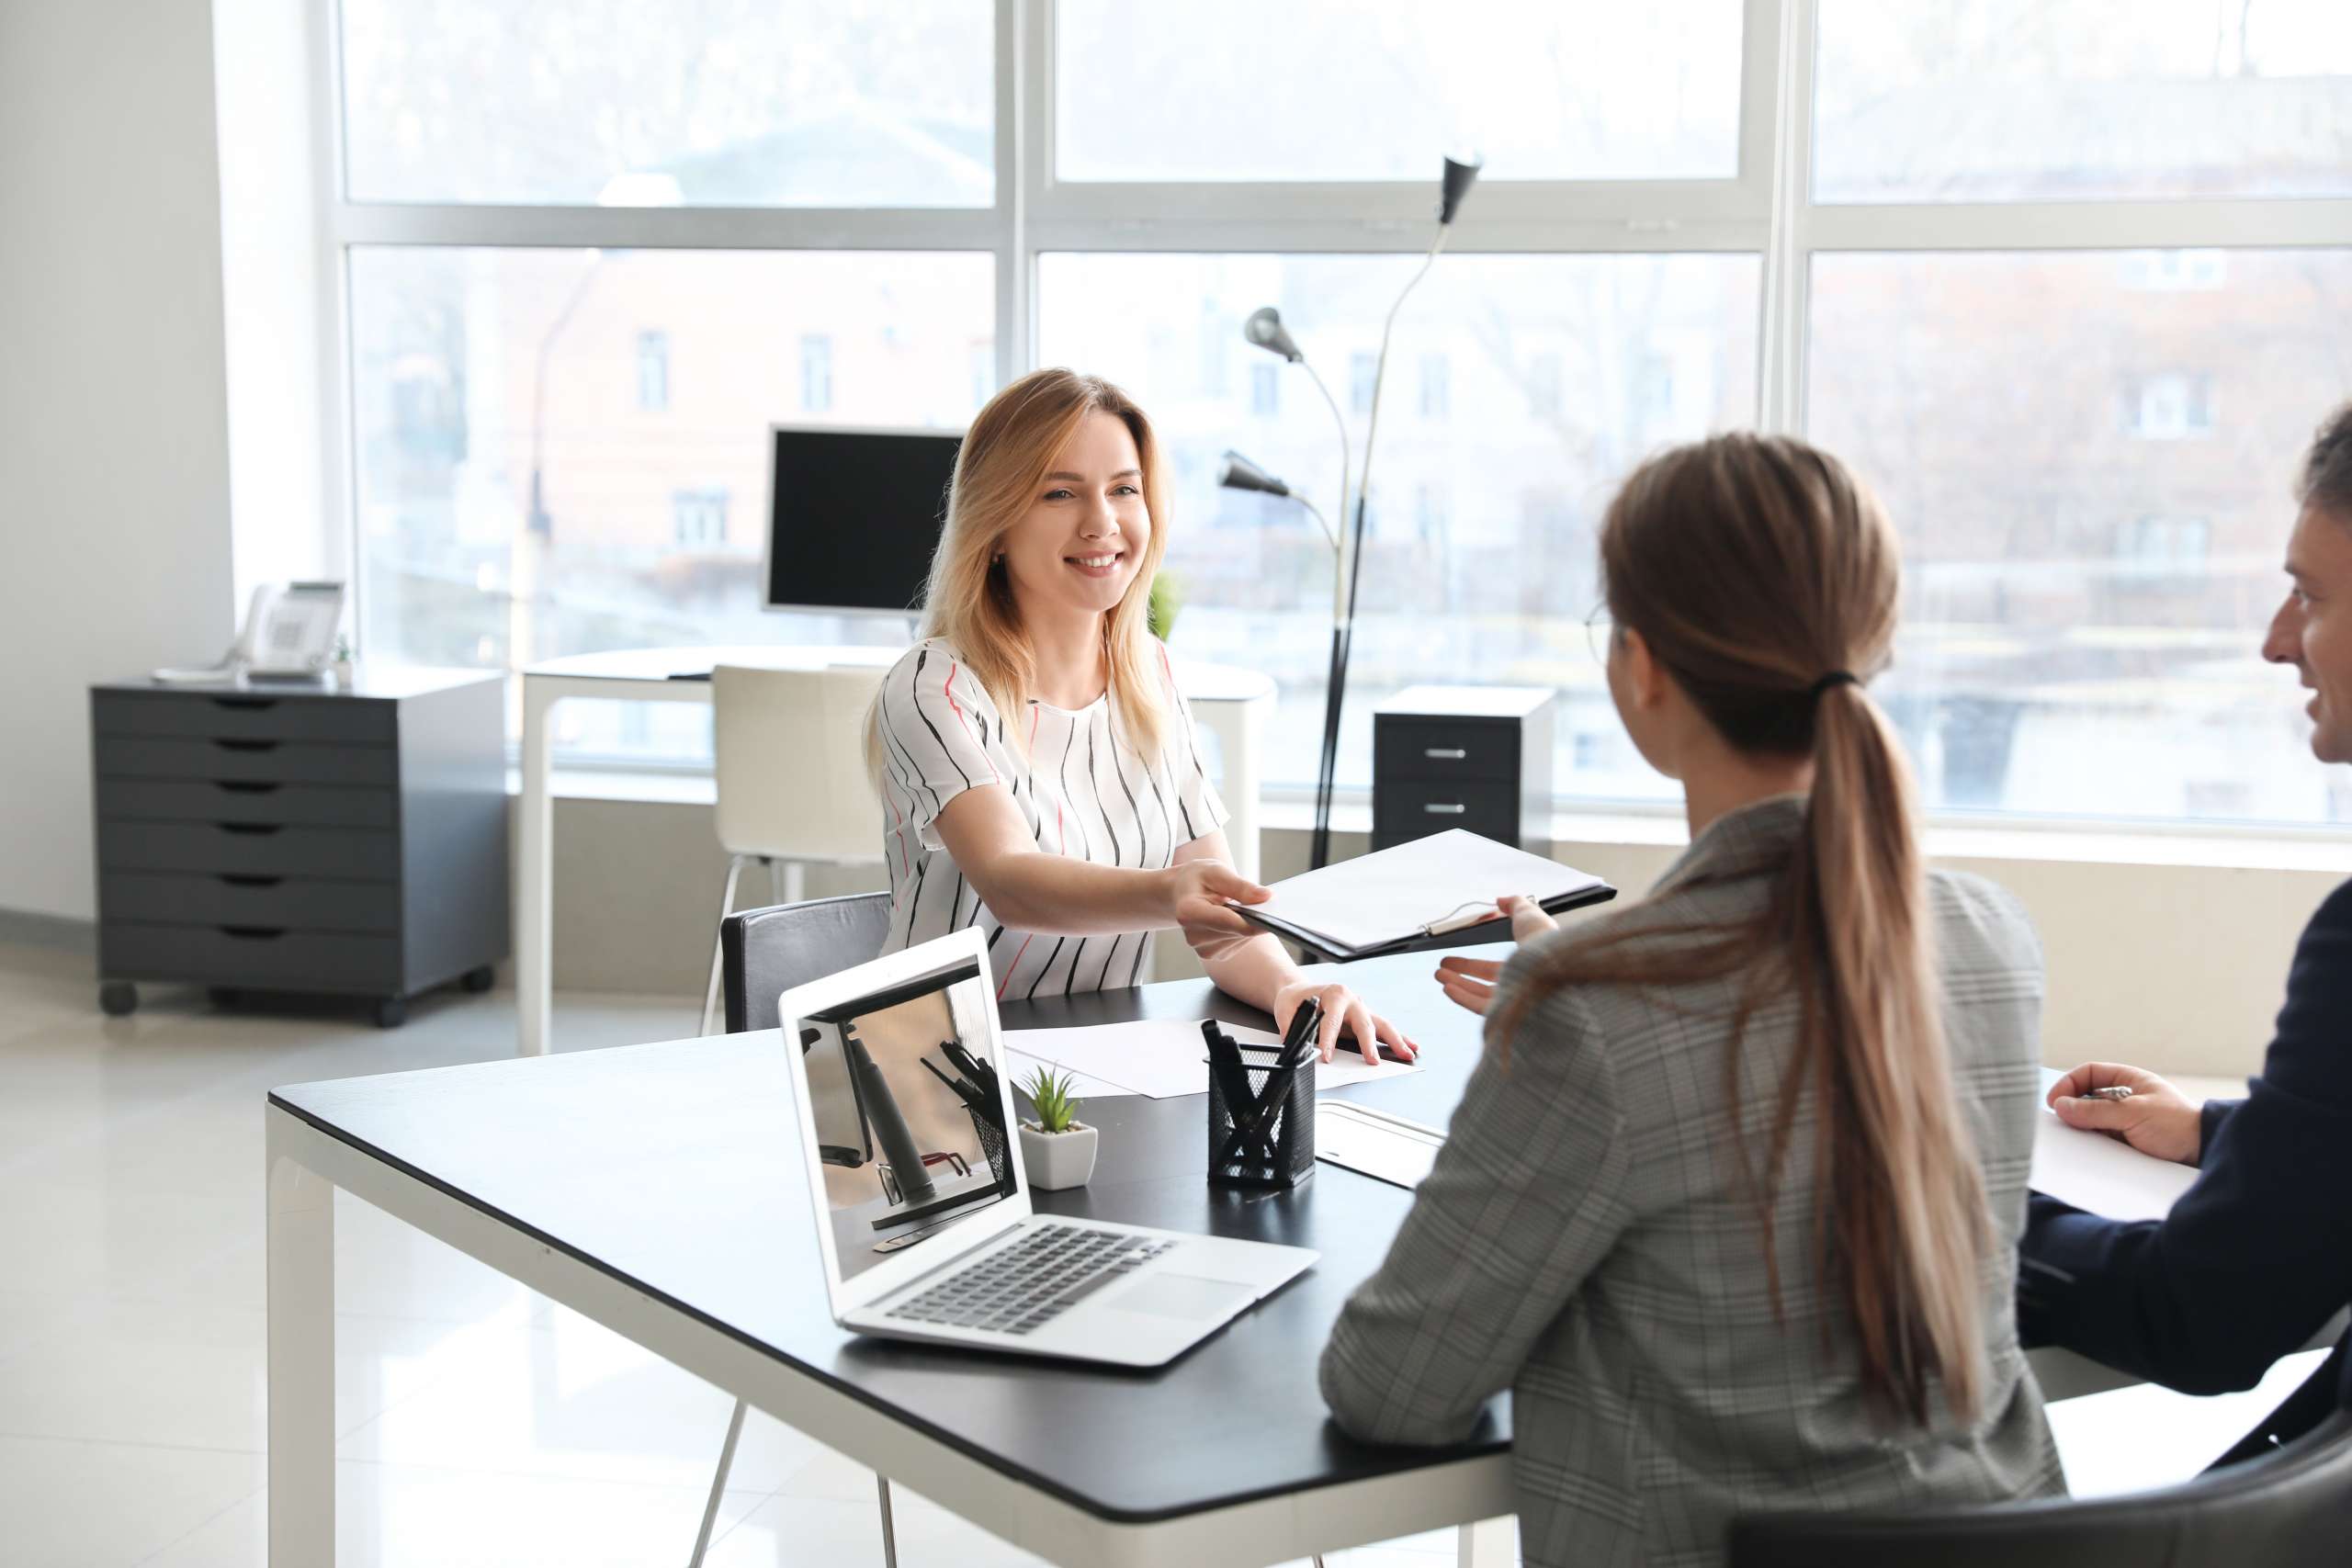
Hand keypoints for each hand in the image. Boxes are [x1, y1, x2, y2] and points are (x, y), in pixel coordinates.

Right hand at [1167, 859, 1269, 960]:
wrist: (1181, 894)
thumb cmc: (1197, 879)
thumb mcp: (1216, 872)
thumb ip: (1240, 885)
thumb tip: (1266, 896)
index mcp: (1189, 913)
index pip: (1229, 922)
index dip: (1255, 920)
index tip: (1276, 916)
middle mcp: (1194, 936)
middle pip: (1239, 932)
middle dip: (1254, 916)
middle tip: (1256, 899)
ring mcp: (1203, 949)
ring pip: (1243, 938)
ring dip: (1248, 923)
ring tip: (1236, 906)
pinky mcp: (1214, 955)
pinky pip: (1240, 943)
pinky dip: (1243, 930)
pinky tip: (1234, 918)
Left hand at [1274, 979, 1416, 1065]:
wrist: (1302, 990)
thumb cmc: (1296, 997)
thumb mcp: (1286, 1007)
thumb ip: (1290, 1024)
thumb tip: (1293, 1042)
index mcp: (1334, 994)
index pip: (1332, 1021)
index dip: (1328, 1040)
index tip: (1327, 1057)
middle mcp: (1353, 1000)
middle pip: (1364, 1023)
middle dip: (1368, 1043)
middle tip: (1372, 1061)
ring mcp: (1362, 1009)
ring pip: (1381, 1025)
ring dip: (1396, 1041)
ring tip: (1408, 1054)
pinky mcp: (1366, 1018)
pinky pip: (1384, 1029)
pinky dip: (1399, 1038)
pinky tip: (1412, 1047)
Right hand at [1432, 894, 1556, 1014]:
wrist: (1557, 967)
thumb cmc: (1547, 941)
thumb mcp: (1530, 914)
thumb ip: (1515, 905)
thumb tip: (1501, 900)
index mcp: (1525, 966)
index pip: (1492, 969)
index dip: (1470, 965)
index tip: (1451, 959)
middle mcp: (1520, 985)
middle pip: (1483, 984)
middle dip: (1460, 976)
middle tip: (1440, 970)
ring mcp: (1515, 1001)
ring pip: (1479, 995)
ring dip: (1456, 984)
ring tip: (1438, 975)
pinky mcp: (1509, 1014)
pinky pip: (1481, 1007)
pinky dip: (1462, 998)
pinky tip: (1447, 987)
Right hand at [2047, 1062, 2204, 1164]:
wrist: (2205, 1153)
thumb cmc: (2177, 1125)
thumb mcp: (2134, 1113)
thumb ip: (2096, 1110)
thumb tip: (2060, 1106)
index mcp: (2128, 1081)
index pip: (2089, 1073)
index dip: (2069, 1084)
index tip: (2055, 1102)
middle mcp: (2124, 1098)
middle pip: (2085, 1097)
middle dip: (2072, 1108)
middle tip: (2061, 1123)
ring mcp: (2124, 1120)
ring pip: (2091, 1120)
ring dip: (2081, 1128)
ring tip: (2074, 1139)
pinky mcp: (2126, 1141)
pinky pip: (2100, 1139)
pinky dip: (2091, 1143)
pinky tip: (2088, 1150)